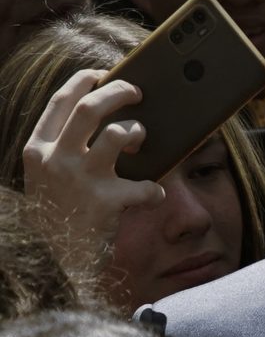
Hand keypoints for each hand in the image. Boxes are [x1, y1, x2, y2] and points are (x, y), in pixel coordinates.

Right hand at [21, 70, 164, 266]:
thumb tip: (102, 122)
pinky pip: (143, 186)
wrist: (52, 262)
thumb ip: (64, 151)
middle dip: (119, 93)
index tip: (102, 74)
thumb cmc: (57, 216)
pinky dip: (154, 190)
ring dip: (136, 131)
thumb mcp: (46, 179)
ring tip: (142, 140)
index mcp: (37, 150)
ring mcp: (79, 180)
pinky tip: (152, 195)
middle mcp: (55, 159)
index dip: (84, 82)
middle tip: (138, 93)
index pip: (60, 101)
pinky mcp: (105, 202)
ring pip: (116, 134)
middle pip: (91, 107)